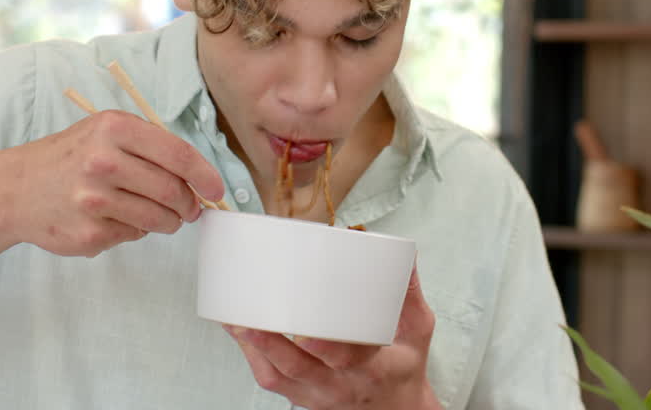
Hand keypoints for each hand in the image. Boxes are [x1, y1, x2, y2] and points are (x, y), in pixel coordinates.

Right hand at [0, 109, 224, 256]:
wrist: (16, 189)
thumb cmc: (71, 158)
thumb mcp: (106, 132)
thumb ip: (150, 147)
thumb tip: (200, 178)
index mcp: (114, 129)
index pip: (178, 155)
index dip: (205, 175)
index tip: (216, 189)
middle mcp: (104, 161)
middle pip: (173, 190)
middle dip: (189, 205)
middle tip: (190, 209)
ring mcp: (95, 199)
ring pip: (158, 218)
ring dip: (168, 222)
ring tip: (161, 217)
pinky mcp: (89, 232)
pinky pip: (133, 234)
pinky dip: (135, 230)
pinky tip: (116, 218)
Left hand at [224, 266, 439, 409]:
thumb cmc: (403, 369)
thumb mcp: (417, 331)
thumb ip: (408, 293)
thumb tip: (402, 254)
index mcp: (371, 368)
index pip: (345, 359)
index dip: (323, 347)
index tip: (306, 332)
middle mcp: (340, 385)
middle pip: (299, 368)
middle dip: (270, 344)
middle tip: (248, 319)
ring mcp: (317, 395)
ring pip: (278, 375)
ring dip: (253, 347)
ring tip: (233, 319)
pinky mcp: (301, 397)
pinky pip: (271, 379)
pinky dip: (252, 355)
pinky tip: (239, 332)